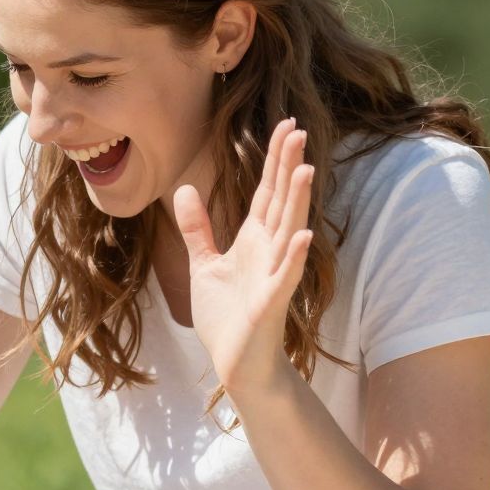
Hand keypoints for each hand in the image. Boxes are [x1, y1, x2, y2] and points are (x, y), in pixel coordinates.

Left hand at [170, 118, 314, 394]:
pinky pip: (285, 276)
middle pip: (281, 201)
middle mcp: (268, 251)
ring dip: (297, 202)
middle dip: (288, 167)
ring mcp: (273, 275)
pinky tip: (302, 235)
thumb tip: (184, 189)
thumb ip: (197, 229)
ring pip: (288, 231)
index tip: (286, 125)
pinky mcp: (272, 303)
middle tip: (297, 129)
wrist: (236, 363)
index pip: (267, 191)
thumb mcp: (204, 265)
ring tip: (306, 169)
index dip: (275, 159)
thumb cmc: (225, 317)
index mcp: (253, 239)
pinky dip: (293, 256)